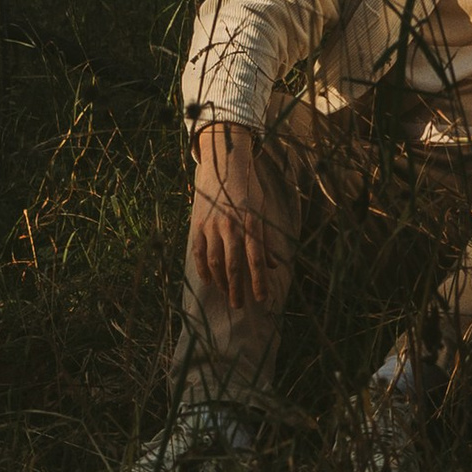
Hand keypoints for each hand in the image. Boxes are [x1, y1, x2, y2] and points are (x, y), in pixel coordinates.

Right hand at [190, 121, 278, 308]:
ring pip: (215, 262)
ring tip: (227, 294)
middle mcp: (230, 226)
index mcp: (250, 223)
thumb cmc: (247, 190)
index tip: (262, 299)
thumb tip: (273, 265)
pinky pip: (198, 252)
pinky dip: (203, 269)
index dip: (259, 281)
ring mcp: (212, 226)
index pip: (256, 259)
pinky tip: (208, 280)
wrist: (222, 165)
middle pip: (233, 265)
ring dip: (221, 282)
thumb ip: (265, 239)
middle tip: (240, 306)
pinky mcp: (198, 225)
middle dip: (237, 289)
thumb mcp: (261, 211)